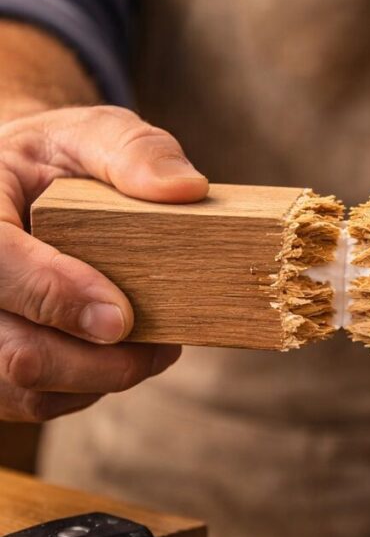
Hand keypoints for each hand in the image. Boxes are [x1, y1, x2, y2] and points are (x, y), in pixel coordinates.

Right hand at [0, 104, 207, 421]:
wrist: (16, 193)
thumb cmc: (54, 162)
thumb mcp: (88, 133)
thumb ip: (132, 151)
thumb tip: (186, 188)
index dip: (57, 297)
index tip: (123, 316)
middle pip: (16, 352)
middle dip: (98, 360)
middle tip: (163, 345)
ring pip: (28, 389)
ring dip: (101, 378)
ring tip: (153, 348)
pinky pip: (38, 402)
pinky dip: (89, 388)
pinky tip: (122, 357)